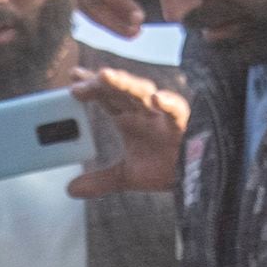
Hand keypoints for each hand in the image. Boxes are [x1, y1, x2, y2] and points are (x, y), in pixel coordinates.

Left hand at [65, 60, 189, 201]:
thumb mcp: (127, 177)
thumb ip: (100, 181)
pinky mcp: (183, 123)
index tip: (73, 77)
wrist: (195, 179)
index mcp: (129, 117)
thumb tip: (71, 190)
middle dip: (100, 83)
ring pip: (143, 92)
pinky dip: (168, 103)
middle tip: (79, 83)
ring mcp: (162, 114)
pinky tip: (157, 99)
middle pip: (119, 89)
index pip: (106, 96)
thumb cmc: (165, 168)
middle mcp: (144, 110)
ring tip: (106, 76)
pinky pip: (176, 109)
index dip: (90, 85)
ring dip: (124, 83)